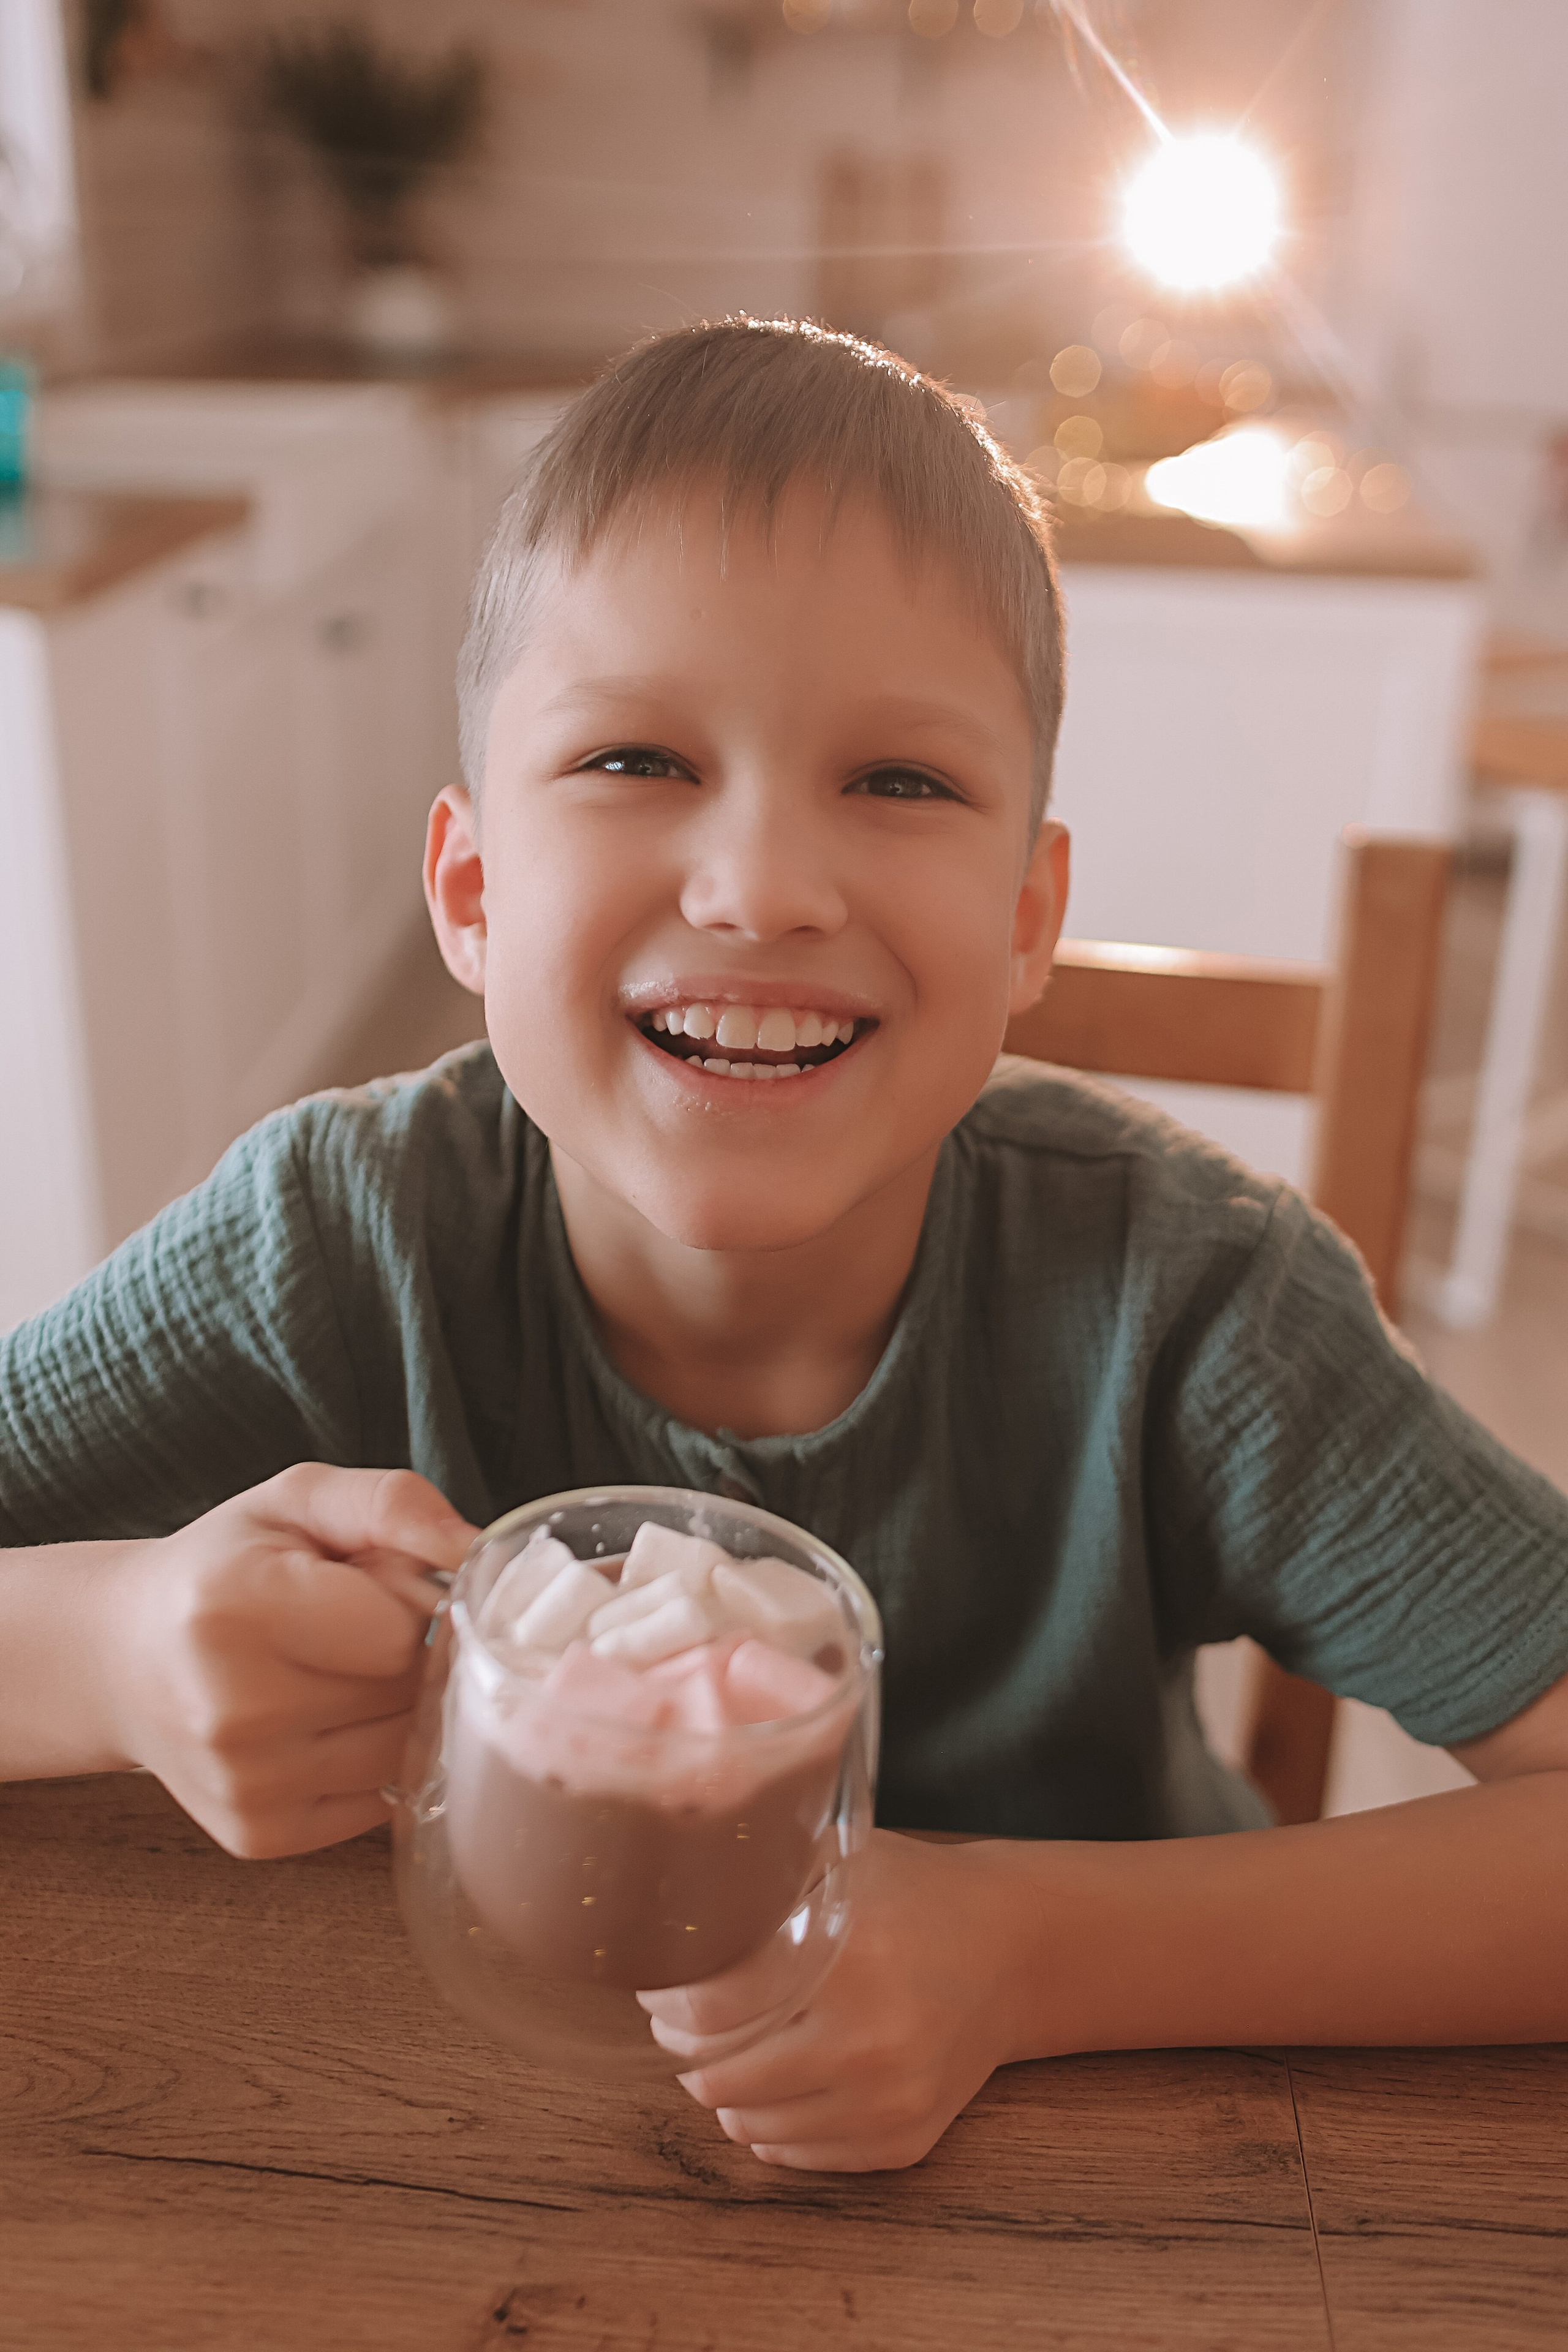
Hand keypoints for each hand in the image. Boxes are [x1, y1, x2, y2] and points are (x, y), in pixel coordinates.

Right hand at [103, 1465, 476, 1859]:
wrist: (123, 1657)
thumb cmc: (222, 1568)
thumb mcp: (297, 1499)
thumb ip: (392, 1503)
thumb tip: (473, 1547)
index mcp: (238, 1609)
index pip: (402, 1633)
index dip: (411, 1603)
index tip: (375, 1586)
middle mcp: (233, 1710)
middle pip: (405, 1693)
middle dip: (406, 1654)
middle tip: (351, 1628)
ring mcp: (245, 1785)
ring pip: (403, 1752)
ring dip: (396, 1709)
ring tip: (337, 1671)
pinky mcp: (259, 1835)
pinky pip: (379, 1800)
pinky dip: (371, 1759)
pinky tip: (324, 1722)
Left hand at [639, 1830, 1029, 2172]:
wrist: (1014, 1952)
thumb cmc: (916, 1898)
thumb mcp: (846, 1863)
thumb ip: (770, 1881)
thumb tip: (676, 1897)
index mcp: (851, 1963)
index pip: (714, 2010)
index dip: (669, 2002)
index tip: (657, 1988)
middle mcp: (872, 2043)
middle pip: (724, 2079)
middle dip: (685, 2053)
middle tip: (677, 2026)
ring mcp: (892, 2102)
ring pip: (756, 2129)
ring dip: (724, 2096)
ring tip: (719, 2059)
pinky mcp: (906, 2141)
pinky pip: (805, 2158)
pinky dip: (772, 2131)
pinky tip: (766, 2093)